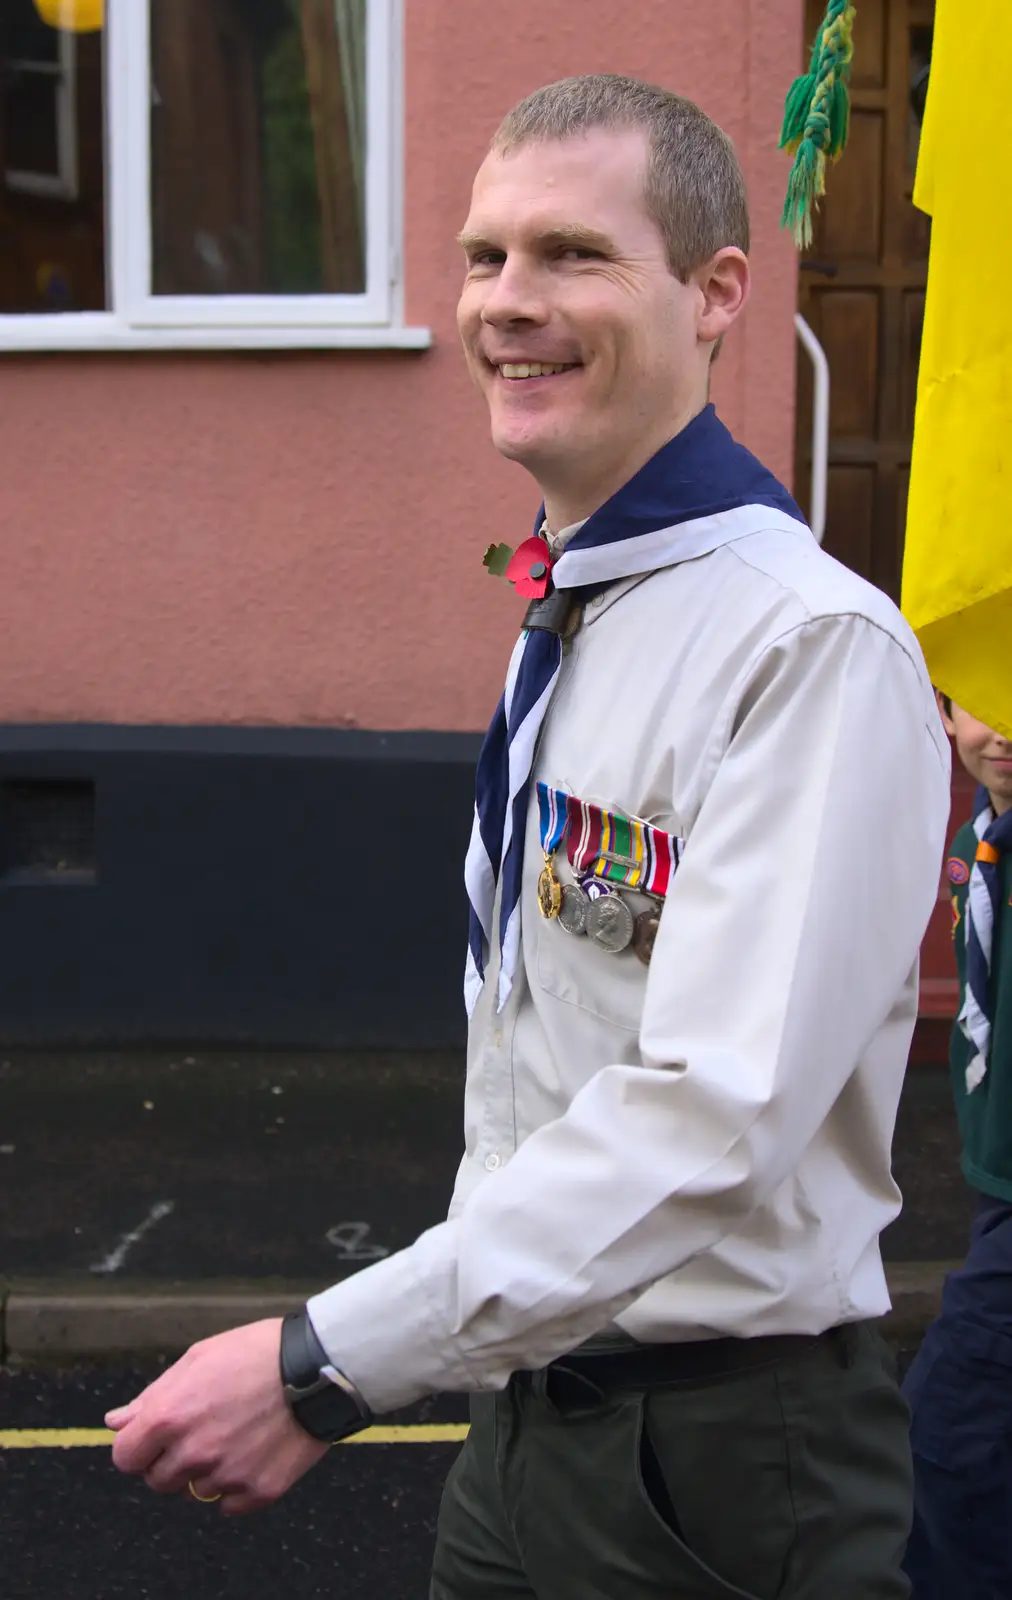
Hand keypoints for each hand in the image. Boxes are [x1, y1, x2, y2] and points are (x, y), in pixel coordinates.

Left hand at [105, 1318, 328, 1514]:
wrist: (319, 1366)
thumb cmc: (256, 1352)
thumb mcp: (199, 1358)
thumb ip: (153, 1395)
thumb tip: (116, 1422)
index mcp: (170, 1417)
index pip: (125, 1457)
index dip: (138, 1447)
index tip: (156, 1437)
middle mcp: (194, 1452)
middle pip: (158, 1480)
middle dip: (172, 1459)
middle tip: (204, 1429)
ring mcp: (227, 1475)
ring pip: (196, 1491)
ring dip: (208, 1470)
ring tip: (236, 1433)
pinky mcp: (258, 1491)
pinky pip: (230, 1503)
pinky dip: (237, 1485)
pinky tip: (254, 1451)